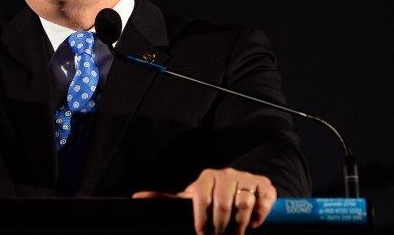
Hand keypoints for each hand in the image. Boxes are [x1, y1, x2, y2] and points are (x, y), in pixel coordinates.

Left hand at [131, 168, 276, 234]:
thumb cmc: (211, 197)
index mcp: (207, 177)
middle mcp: (226, 174)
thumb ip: (167, 200)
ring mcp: (246, 177)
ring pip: (243, 202)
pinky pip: (263, 199)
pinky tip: (253, 223)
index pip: (201, 196)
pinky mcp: (264, 184)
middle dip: (221, 225)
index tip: (202, 233)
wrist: (240, 187)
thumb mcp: (191, 198)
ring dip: (240, 223)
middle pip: (223, 202)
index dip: (202, 218)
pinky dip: (259, 214)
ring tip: (236, 234)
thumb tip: (137, 197)